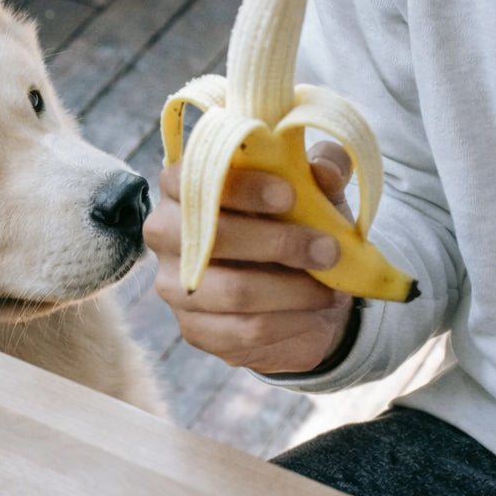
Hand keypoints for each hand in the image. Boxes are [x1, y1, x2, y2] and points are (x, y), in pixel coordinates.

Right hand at [142, 141, 355, 373]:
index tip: (289, 195)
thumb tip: (326, 169)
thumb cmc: (296, 226)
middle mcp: (165, 234)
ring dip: (293, 290)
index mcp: (184, 186)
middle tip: (328, 250)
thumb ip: (326, 166)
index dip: (241, 186)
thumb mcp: (318, 189)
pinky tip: (314, 315)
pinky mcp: (194, 330)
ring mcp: (174, 287)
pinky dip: (290, 323)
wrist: (298, 292)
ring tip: (329, 289)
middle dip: (280, 243)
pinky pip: (245, 329)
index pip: (193, 178)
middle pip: (214, 237)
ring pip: (234, 290)